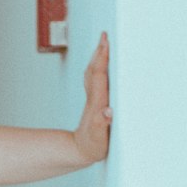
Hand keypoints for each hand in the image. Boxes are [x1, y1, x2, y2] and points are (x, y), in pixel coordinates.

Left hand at [73, 32, 112, 164]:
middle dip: (100, 52)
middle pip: (94, 69)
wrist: (79, 152)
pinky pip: (94, 79)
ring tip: (103, 43)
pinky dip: (98, 67)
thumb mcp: (99, 139)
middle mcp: (93, 98)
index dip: (102, 59)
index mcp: (97, 103)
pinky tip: (101, 63)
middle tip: (105, 34)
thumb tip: (107, 112)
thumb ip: (102, 125)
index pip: (99, 76)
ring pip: (93, 72)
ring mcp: (92, 99)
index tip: (105, 42)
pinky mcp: (93, 102)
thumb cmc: (92, 147)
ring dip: (98, 57)